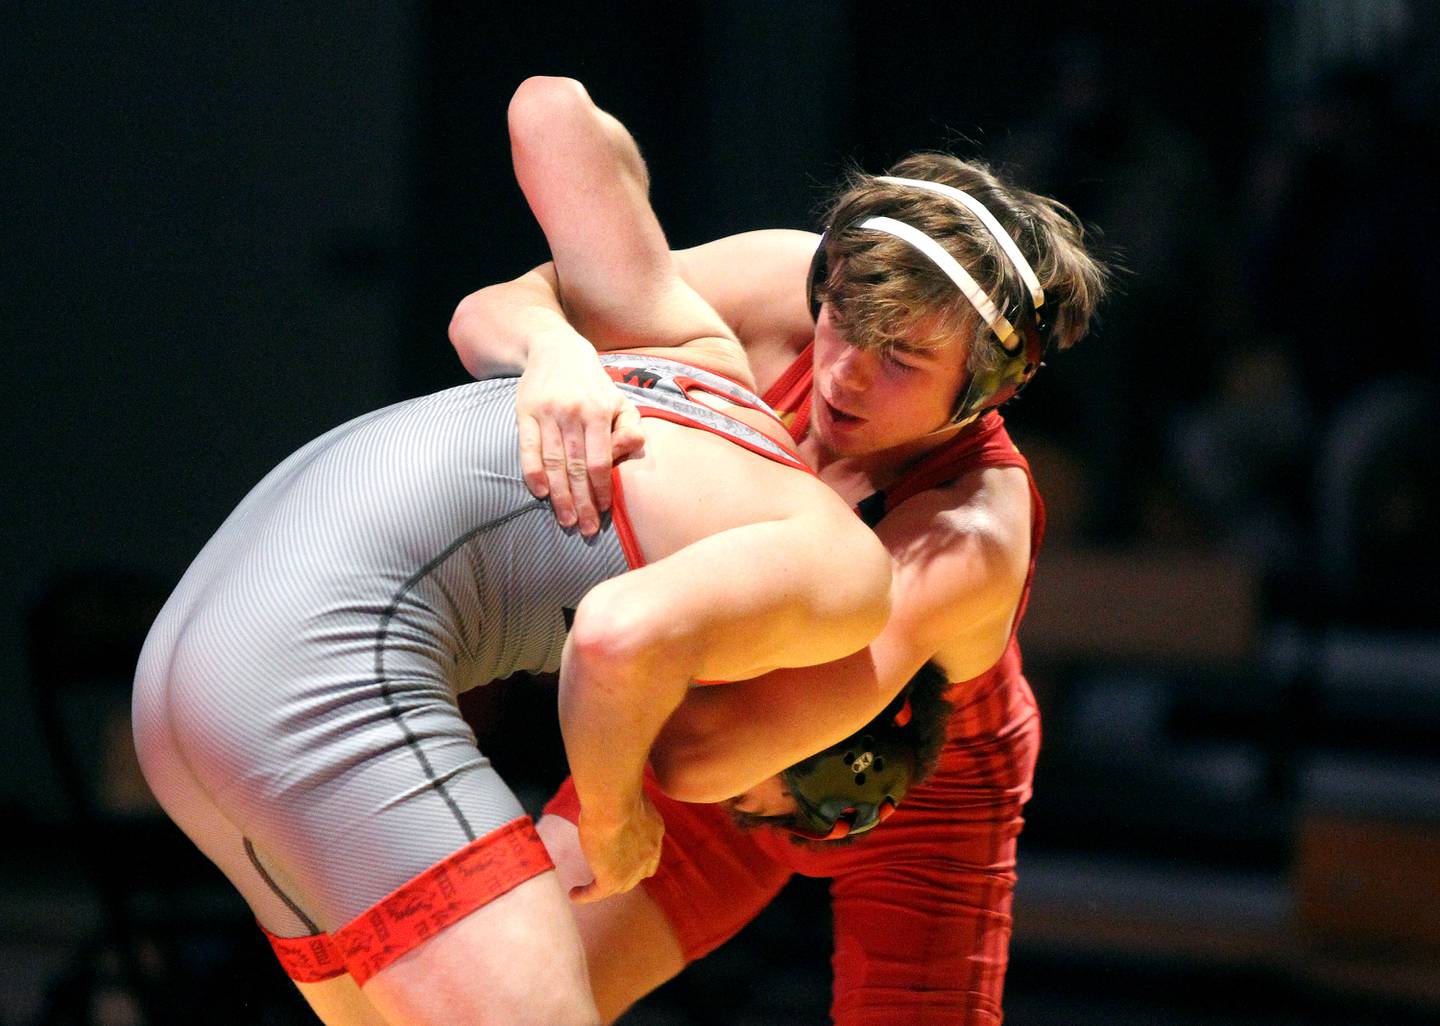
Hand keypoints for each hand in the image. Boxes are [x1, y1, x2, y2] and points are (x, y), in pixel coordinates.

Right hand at [515, 338, 645, 535]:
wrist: (555, 349)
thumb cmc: (593, 384)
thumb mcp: (619, 399)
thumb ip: (629, 425)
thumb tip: (631, 446)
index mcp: (599, 411)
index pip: (600, 461)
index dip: (602, 489)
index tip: (604, 511)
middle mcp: (572, 412)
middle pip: (576, 468)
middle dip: (582, 502)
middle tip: (585, 529)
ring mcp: (547, 413)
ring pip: (553, 463)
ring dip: (559, 496)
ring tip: (566, 519)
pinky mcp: (524, 412)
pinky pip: (527, 448)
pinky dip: (533, 472)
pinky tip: (540, 493)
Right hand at [570, 796, 663, 903]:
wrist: (613, 802)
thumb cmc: (618, 789)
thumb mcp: (628, 794)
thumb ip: (625, 801)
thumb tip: (613, 796)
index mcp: (654, 830)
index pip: (650, 851)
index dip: (639, 856)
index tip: (628, 853)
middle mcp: (649, 852)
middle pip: (640, 872)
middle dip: (629, 874)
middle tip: (610, 870)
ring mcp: (632, 868)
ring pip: (622, 885)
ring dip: (607, 887)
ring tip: (592, 888)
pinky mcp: (612, 878)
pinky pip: (598, 892)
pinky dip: (586, 895)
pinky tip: (574, 894)